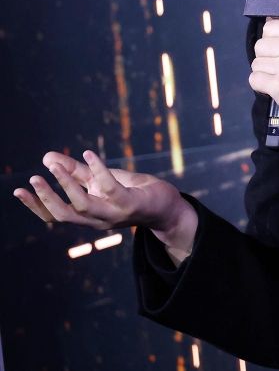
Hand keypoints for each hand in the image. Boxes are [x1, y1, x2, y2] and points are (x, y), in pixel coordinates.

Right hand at [13, 150, 196, 259]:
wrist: (166, 206)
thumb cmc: (132, 191)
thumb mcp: (100, 180)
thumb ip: (75, 171)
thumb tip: (47, 156)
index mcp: (87, 216)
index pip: (55, 216)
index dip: (35, 206)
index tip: (17, 191)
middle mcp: (97, 220)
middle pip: (64, 215)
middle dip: (46, 198)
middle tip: (33, 178)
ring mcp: (114, 213)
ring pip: (82, 204)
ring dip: (67, 184)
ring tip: (54, 165)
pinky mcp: (130, 203)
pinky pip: (109, 188)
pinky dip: (98, 170)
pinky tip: (88, 153)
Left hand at [249, 19, 278, 129]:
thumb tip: (272, 19)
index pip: (270, 27)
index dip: (271, 39)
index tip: (278, 49)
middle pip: (260, 45)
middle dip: (267, 57)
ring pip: (256, 63)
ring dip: (265, 72)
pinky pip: (254, 79)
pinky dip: (261, 85)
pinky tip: (274, 87)